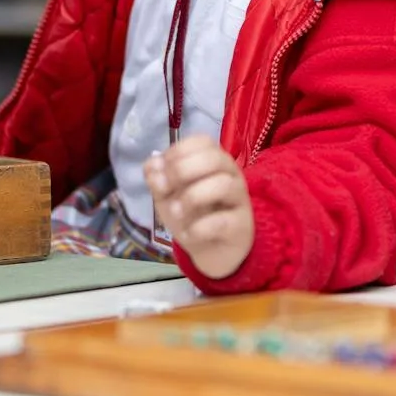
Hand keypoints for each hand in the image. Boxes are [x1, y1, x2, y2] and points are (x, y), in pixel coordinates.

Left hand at [144, 135, 254, 279]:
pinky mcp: (242, 226)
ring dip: (191, 198)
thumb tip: (153, 164)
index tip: (163, 169)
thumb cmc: (192, 217)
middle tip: (166, 188)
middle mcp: (231, 175)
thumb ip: (158, 180)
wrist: (212, 253)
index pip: (203, 142)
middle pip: (215, 158)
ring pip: (222, 185)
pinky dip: (198, 228)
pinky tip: (189, 235)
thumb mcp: (168, 197)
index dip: (179, 151)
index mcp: (214, 162)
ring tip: (176, 212)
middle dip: (183, 170)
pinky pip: (221, 221)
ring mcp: (240, 200)